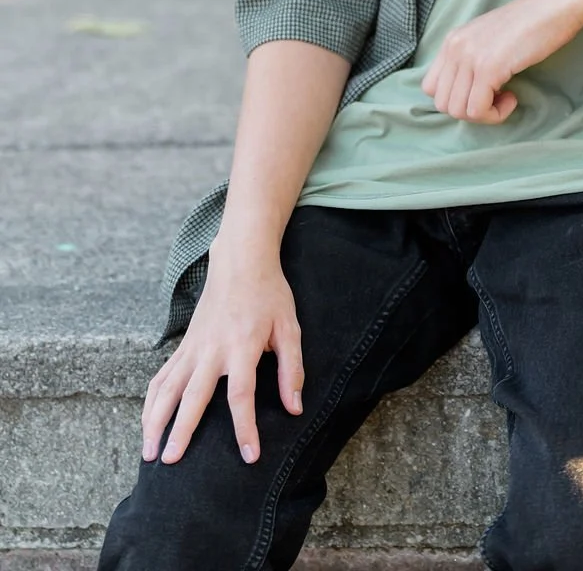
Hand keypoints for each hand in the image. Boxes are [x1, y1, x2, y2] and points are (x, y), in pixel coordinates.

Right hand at [141, 238, 303, 465]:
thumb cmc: (269, 294)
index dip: (245, 427)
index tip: (249, 455)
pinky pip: (162, 376)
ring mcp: (193, 346)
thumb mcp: (289, 328)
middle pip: (193, 395)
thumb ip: (292, 369)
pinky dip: (151, 401)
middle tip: (171, 462)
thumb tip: (294, 407)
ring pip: (167, 388)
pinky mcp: (184, 344)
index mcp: (242, 345)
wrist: (241, 261)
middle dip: (181, 430)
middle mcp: (213, 348)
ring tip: (148, 453)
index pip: (241, 394)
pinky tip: (147, 423)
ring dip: (155, 420)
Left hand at [421, 0, 582, 123]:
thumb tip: (467, 92)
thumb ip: (472, 57)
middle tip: (496, 98)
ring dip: (484, 114)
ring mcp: (470, 57)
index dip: (456, 98)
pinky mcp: (489, 67)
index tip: (482, 91)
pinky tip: (513, 97)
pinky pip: (478, 110)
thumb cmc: (531, 23)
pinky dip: (496, 114)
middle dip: (470, 110)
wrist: (557, 6)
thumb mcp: (489, 37)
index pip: (430, 87)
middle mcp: (455, 47)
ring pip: (458, 111)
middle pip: (443, 103)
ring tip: (506, 97)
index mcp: (452, 40)